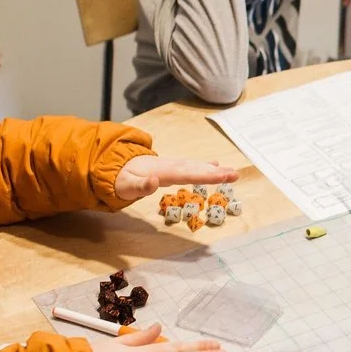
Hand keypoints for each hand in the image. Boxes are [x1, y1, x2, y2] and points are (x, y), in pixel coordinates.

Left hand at [115, 156, 237, 201]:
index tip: (221, 176)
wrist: (116, 166)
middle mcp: (170, 166)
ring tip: (232, 172)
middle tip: (235, 174)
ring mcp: (172, 165)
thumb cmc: (121, 179)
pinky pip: (192, 166)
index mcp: (162, 171)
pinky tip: (216, 165)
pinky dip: (204, 165)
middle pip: (196, 169)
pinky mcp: (173, 167)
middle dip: (215, 172)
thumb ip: (140, 186)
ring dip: (214, 169)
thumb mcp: (125, 186)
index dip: (204, 175)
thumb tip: (155, 181)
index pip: (186, 174)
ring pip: (196, 166)